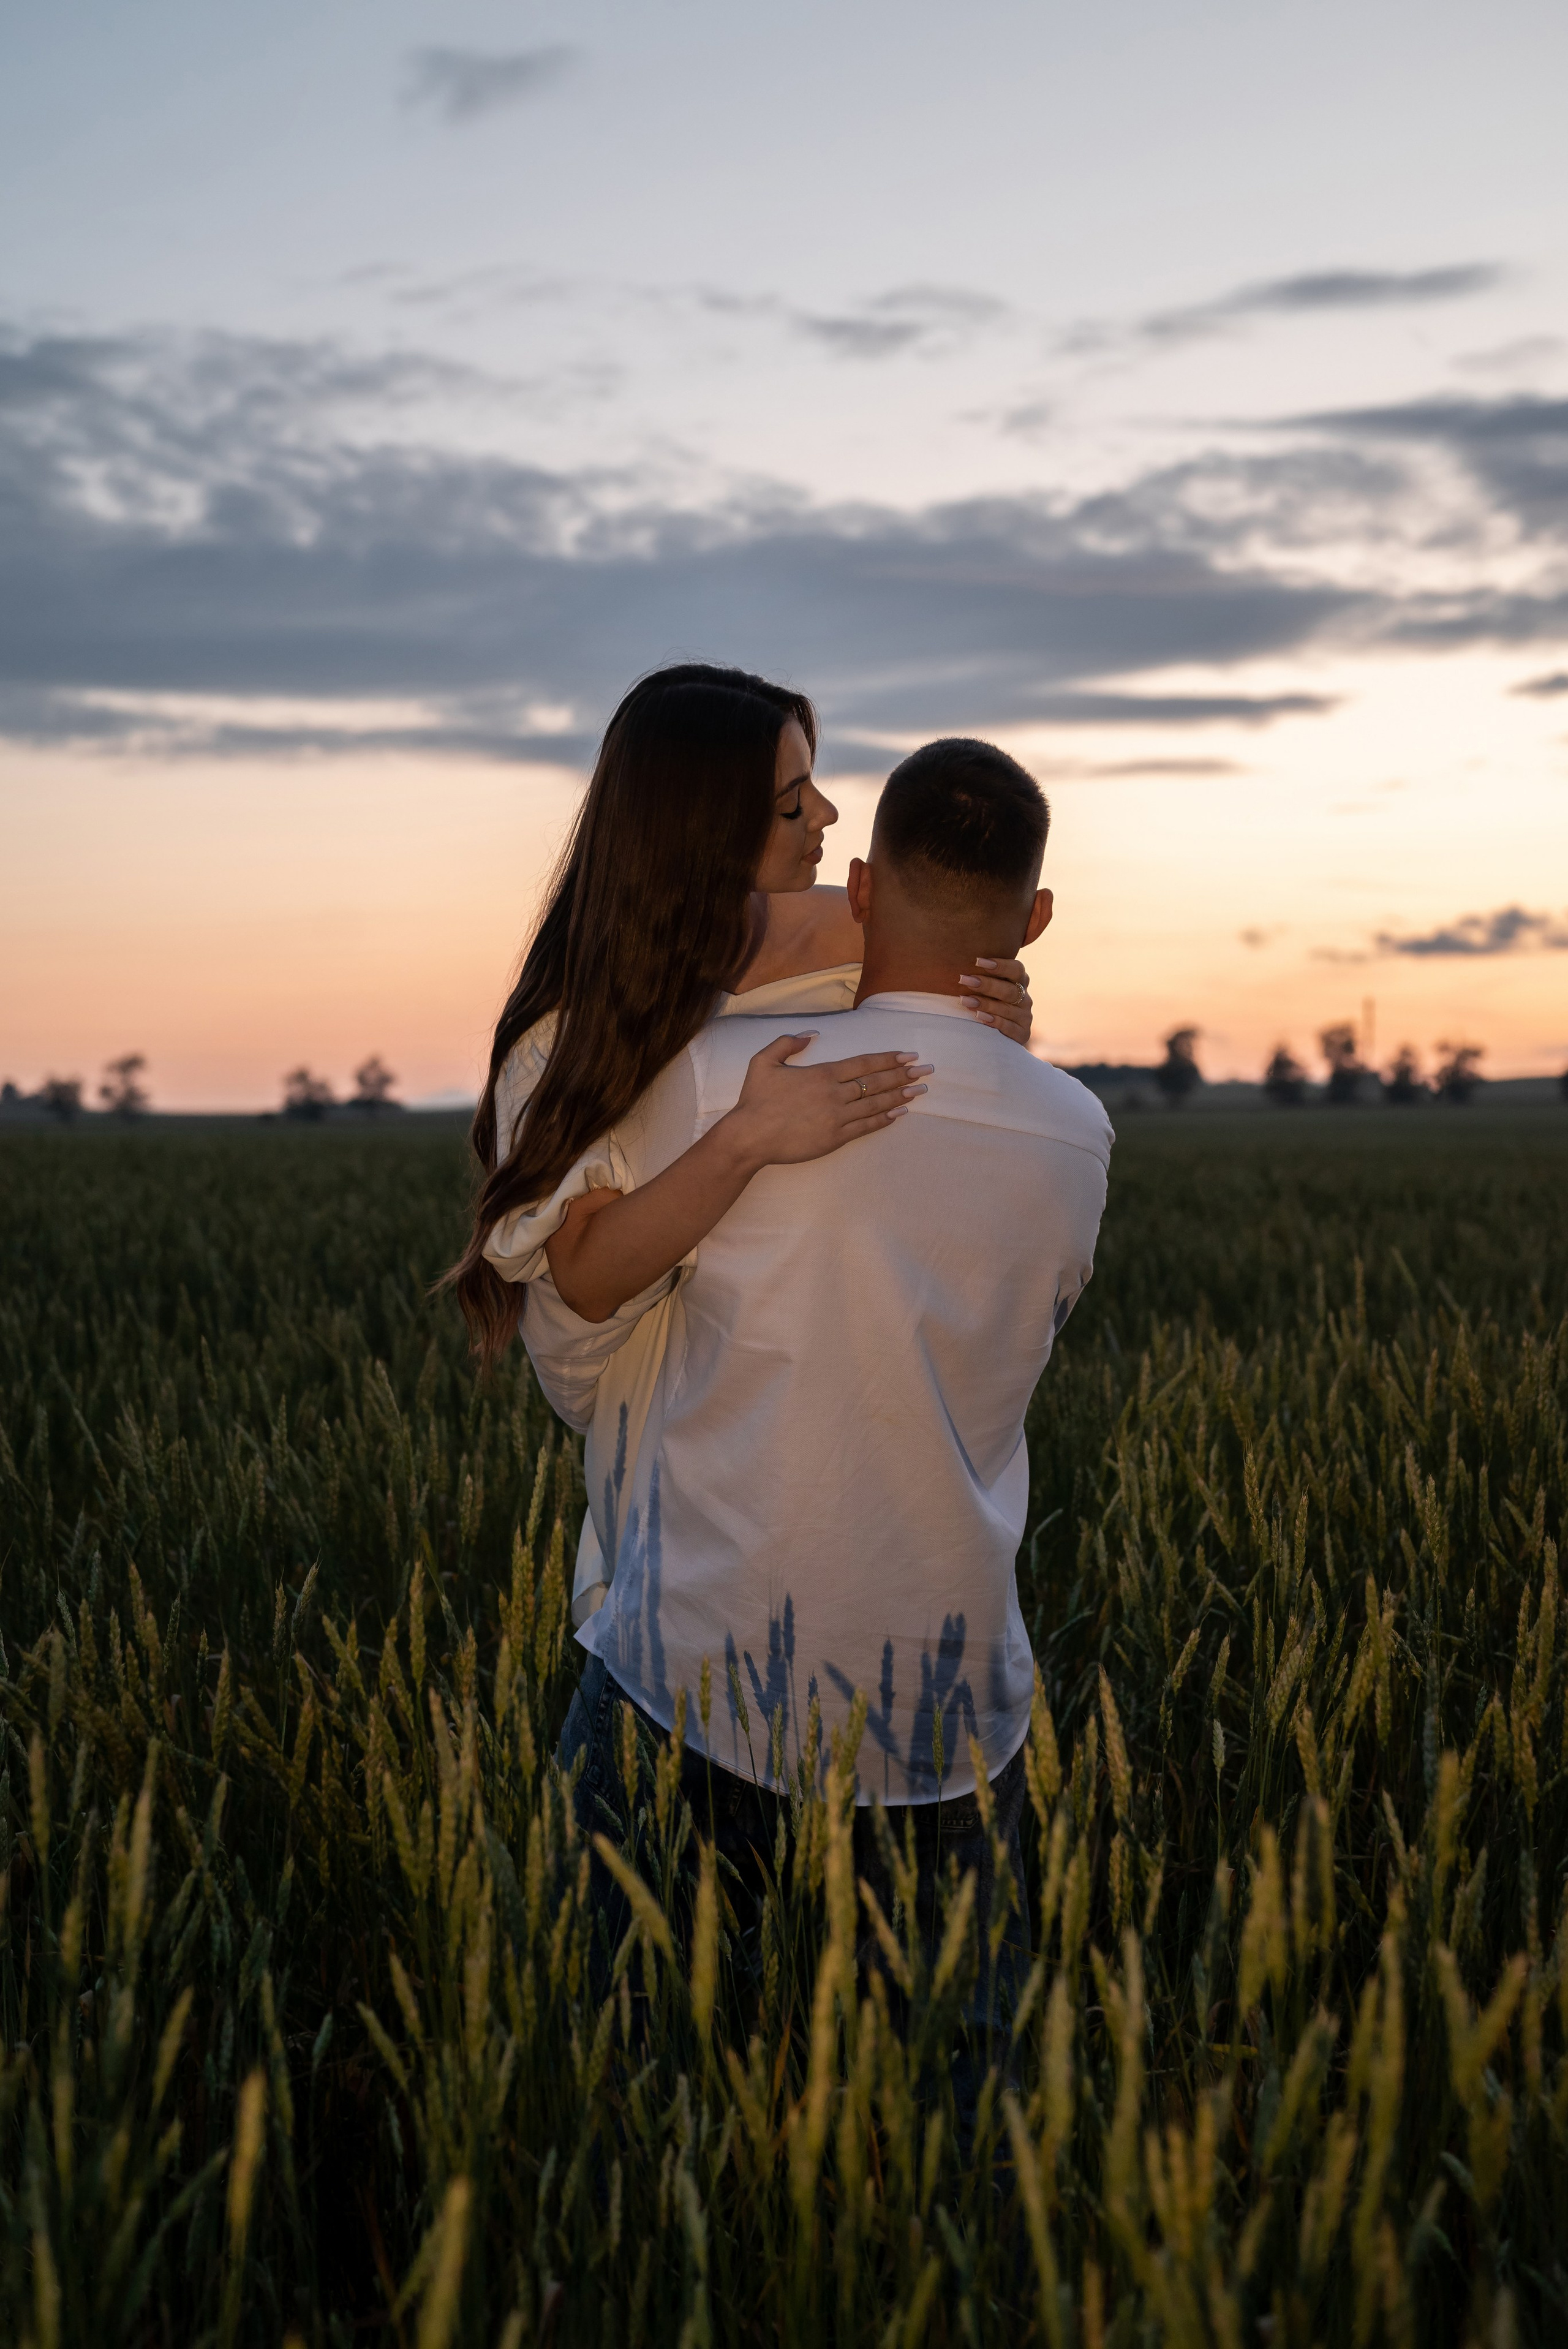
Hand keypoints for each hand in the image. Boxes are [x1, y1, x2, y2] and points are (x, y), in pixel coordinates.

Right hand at [722, 1034, 930, 1169]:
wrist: (749, 1137)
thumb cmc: (755, 1100)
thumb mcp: (763, 1061)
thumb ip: (787, 1043)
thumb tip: (811, 1034)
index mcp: (822, 1074)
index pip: (863, 1063)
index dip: (888, 1059)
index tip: (908, 1056)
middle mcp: (834, 1095)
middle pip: (876, 1082)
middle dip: (904, 1075)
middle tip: (926, 1071)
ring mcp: (836, 1118)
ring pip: (875, 1105)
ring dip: (900, 1096)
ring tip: (920, 1091)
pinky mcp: (834, 1139)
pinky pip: (865, 1128)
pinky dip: (884, 1120)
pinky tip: (899, 1114)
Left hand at [958, 957, 1033, 1044]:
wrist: (999, 1036)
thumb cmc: (988, 1002)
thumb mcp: (988, 988)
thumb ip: (982, 975)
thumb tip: (958, 959)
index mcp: (1020, 981)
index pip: (1016, 969)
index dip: (1000, 965)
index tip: (977, 961)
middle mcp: (1025, 998)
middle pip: (1009, 990)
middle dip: (986, 985)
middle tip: (964, 980)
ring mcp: (1025, 1016)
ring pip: (1006, 1008)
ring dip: (985, 1003)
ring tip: (965, 1000)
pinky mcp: (1022, 1034)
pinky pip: (1009, 1027)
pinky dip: (994, 1021)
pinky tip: (980, 1016)